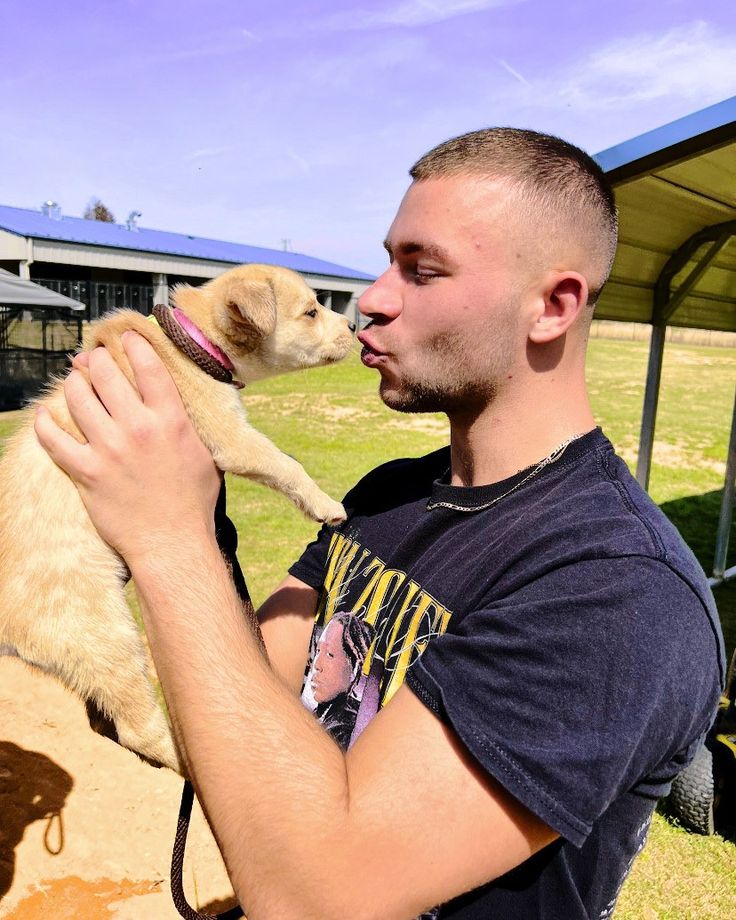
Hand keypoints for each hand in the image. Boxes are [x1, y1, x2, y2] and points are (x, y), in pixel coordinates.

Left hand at [34, 332, 220, 565]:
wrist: (172, 542)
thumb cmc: (193, 502)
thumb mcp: (204, 453)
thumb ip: (189, 424)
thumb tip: (182, 402)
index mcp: (170, 421)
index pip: (148, 366)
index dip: (134, 344)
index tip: (126, 337)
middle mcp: (138, 428)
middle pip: (106, 374)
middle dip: (97, 360)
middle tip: (94, 359)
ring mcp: (109, 449)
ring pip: (77, 398)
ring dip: (73, 384)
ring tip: (75, 382)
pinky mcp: (86, 472)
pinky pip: (53, 439)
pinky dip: (45, 423)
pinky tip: (44, 416)